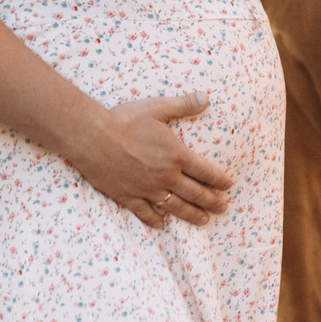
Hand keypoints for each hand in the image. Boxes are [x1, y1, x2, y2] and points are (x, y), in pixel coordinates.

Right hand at [62, 93, 235, 227]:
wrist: (91, 137)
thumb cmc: (124, 120)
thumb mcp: (157, 107)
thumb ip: (183, 105)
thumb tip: (206, 97)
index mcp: (175, 155)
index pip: (205, 171)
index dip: (220, 180)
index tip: (229, 185)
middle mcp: (165, 176)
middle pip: (195, 193)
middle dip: (212, 201)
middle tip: (224, 207)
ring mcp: (147, 189)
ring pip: (175, 207)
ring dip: (192, 214)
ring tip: (204, 220)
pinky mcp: (128, 197)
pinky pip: (146, 213)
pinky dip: (156, 220)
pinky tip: (163, 224)